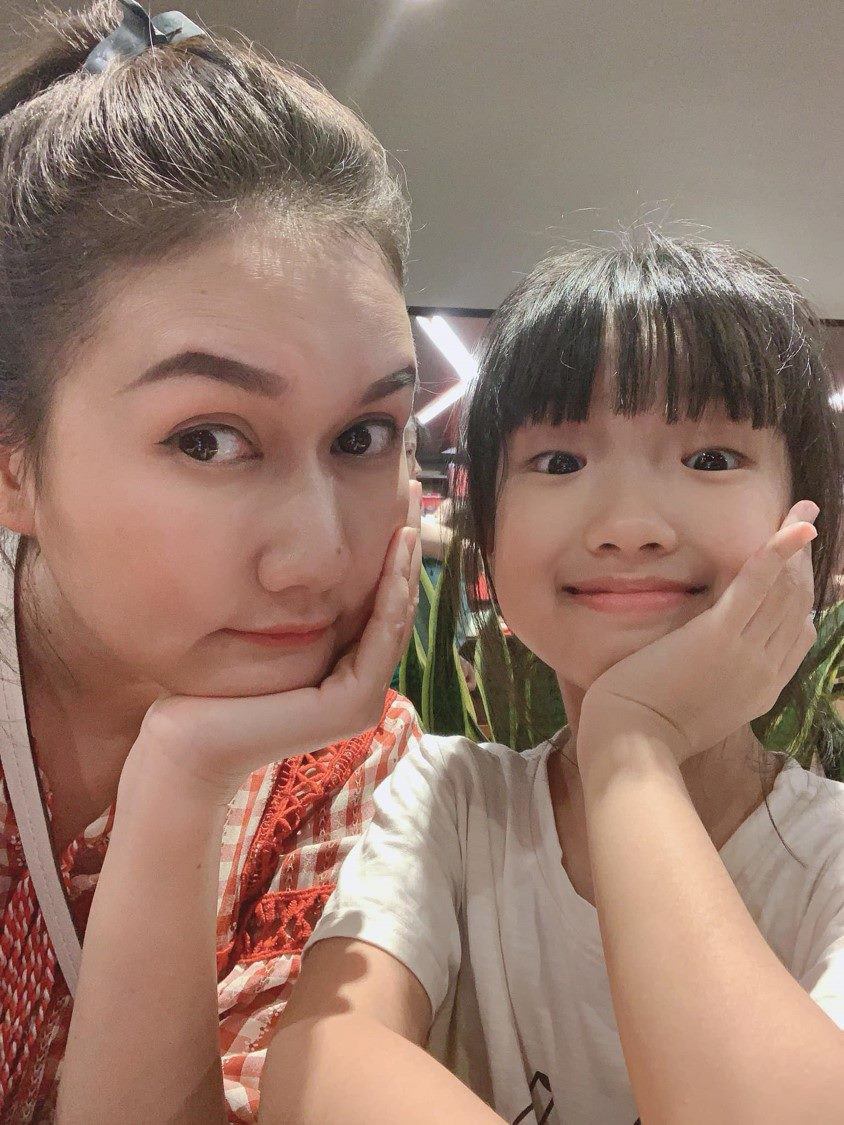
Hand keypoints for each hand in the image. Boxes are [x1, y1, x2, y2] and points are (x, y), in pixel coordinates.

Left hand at [123, 483, 422, 805]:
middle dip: (404, 548)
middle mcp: (360, 687)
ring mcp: (360, 700)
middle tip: (412, 492)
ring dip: (405, 565)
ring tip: (410, 516)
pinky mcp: (352, 706)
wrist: (183, 743)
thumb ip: (288, 608)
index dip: (388, 554)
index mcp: (342, 671)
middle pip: (393, 605)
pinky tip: (393, 555)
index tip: (394, 501)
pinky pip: (379, 640)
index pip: (376, 603)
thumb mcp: (258, 632)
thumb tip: (295, 556)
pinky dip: (390, 596)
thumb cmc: (207, 689)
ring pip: (394, 619)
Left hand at [579, 500, 818, 765]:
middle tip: (805, 525)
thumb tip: (719, 657)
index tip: (801, 570)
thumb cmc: (651, 728)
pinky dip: (777, 552)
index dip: (801, 598)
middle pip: (795, 605)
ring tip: (802, 512)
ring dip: (794, 545)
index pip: (797, 634)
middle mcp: (765, 670)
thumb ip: (721, 682)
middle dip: (803, 562)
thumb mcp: (703, 710)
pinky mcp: (718, 635)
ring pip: (783, 590)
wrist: (634, 742)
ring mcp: (746, 653)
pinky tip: (793, 528)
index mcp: (763, 689)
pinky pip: (756, 586)